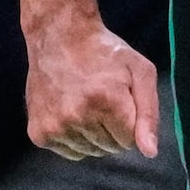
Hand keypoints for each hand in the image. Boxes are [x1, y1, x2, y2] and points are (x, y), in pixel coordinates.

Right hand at [26, 12, 162, 159]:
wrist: (59, 36)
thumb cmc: (105, 53)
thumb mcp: (140, 72)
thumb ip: (149, 114)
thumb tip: (149, 152)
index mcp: (107, 101)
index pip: (129, 142)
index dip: (128, 121)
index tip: (119, 99)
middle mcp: (78, 116)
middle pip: (110, 148)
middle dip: (111, 128)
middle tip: (101, 98)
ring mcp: (55, 127)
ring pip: (90, 152)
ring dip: (92, 134)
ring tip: (84, 103)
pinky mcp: (39, 133)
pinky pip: (70, 152)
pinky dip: (74, 138)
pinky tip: (69, 111)